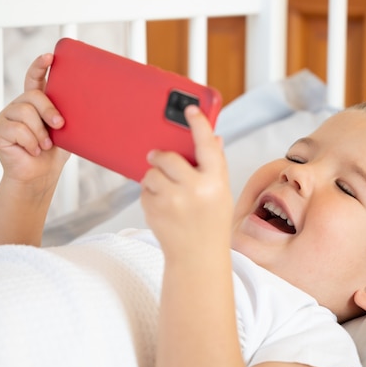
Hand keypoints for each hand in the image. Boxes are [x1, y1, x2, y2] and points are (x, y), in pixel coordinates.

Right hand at [0, 54, 69, 186]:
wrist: (40, 176)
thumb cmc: (54, 153)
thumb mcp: (66, 131)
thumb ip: (69, 115)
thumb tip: (91, 104)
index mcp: (35, 103)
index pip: (34, 78)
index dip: (40, 66)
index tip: (50, 57)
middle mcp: (19, 106)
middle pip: (33, 96)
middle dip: (49, 110)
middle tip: (60, 125)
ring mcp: (7, 118)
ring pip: (25, 113)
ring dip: (40, 132)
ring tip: (45, 145)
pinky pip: (16, 129)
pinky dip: (31, 142)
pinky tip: (34, 150)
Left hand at [140, 106, 232, 261]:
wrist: (197, 258)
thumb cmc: (211, 223)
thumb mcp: (221, 194)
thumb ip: (215, 166)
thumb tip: (214, 138)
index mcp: (216, 182)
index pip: (207, 145)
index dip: (198, 124)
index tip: (189, 108)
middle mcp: (195, 190)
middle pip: (167, 157)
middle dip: (160, 157)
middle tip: (157, 158)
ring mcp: (172, 201)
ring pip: (151, 174)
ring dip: (154, 179)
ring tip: (167, 193)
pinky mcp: (154, 211)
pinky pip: (144, 191)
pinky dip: (150, 195)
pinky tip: (163, 208)